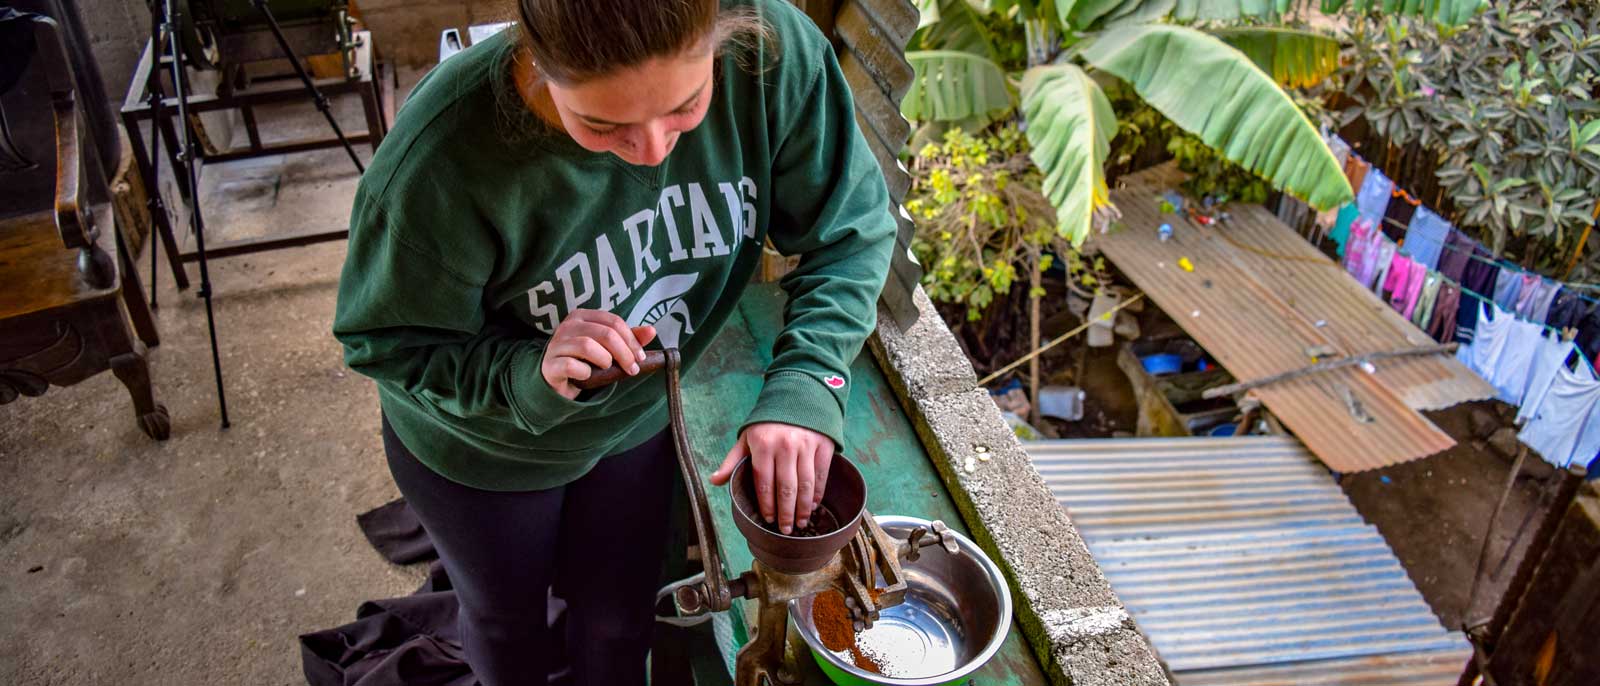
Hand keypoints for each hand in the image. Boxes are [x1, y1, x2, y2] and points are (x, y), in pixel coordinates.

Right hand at [540, 309, 655, 399]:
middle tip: (631, 369)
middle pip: (605, 333)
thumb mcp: (607, 348)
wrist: (555, 380)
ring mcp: (556, 344)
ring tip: (606, 368)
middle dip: (624, 353)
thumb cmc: (584, 360)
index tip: (640, 358)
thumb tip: (652, 330)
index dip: (632, 340)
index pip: (614, 321)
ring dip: (605, 360)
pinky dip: (585, 372)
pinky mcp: (549, 364)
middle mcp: (567, 326)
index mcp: (582, 316)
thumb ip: (628, 338)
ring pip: (588, 346)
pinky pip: (572, 365)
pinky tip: (586, 376)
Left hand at [710, 422, 833, 534]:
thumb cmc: (768, 422)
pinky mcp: (823, 444)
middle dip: (786, 513)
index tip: (769, 519)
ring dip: (803, 508)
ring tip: (800, 523)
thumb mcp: (747, 437)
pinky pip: (821, 474)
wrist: (797, 395)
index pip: (764, 482)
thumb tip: (714, 481)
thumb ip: (732, 461)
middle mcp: (785, 445)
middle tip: (785, 530)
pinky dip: (817, 493)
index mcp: (762, 444)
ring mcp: (806, 445)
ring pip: (805, 484)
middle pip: (786, 488)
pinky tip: (813, 505)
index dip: (767, 504)